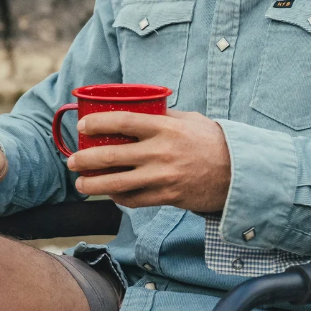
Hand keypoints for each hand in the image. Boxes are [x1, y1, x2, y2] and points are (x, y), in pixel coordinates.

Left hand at [68, 110, 230, 212]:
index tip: (83, 126)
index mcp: (165, 128)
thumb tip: (141, 111)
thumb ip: (165, 117)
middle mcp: (160, 152)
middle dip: (85, 160)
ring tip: (81, 183)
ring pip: (117, 183)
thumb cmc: (212, 141)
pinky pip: (134, 199)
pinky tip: (111, 193)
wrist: (238, 172)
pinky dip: (118, 197)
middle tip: (72, 160)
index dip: (97, 123)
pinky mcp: (167, 197)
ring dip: (93, 184)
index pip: (122, 122)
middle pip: (111, 156)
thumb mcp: (190, 120)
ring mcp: (163, 177)